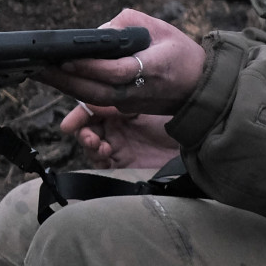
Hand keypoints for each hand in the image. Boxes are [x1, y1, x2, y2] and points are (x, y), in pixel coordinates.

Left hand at [36, 8, 205, 114]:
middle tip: (38, 68)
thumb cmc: (180, 54)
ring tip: (40, 73)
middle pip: (96, 91)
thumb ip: (128, 24)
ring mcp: (131, 103)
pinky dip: (76, 91)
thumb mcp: (160, 28)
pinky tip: (58, 80)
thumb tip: (98, 34)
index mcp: (151, 68)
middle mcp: (138, 91)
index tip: (66, 59)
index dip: (90, 67)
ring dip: (65, 87)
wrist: (200, 89)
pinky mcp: (126, 108)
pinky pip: (97, 101)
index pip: (115, 70)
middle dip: (65, 80)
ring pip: (93, 99)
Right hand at [60, 102, 181, 169]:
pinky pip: (102, 164)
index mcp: (118, 106)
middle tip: (90, 137)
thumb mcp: (143, 104)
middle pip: (87, 129)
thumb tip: (91, 101)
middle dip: (83, 133)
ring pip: (92, 146)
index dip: (78, 116)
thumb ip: (119, 102)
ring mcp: (119, 145)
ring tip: (99, 146)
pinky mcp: (124, 164)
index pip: (90, 109)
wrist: (196, 134)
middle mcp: (116, 125)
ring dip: (90, 146)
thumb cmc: (174, 112)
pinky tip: (105, 157)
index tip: (69, 124)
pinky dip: (99, 161)